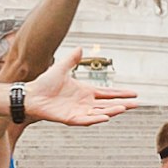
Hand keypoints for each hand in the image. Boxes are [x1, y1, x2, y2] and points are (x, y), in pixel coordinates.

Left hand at [19, 55, 139, 129]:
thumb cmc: (44, 83)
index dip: (121, 94)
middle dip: (122, 104)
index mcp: (85, 91)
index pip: (108, 93)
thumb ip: (71, 60)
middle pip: (108, 104)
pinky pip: (86, 120)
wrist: (31, 95)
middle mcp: (85, 103)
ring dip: (112, 111)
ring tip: (124, 108)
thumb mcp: (61, 68)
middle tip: (136, 104)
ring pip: (100, 112)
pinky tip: (106, 117)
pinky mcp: (71, 118)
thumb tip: (80, 48)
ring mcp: (79, 111)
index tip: (134, 94)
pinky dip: (96, 119)